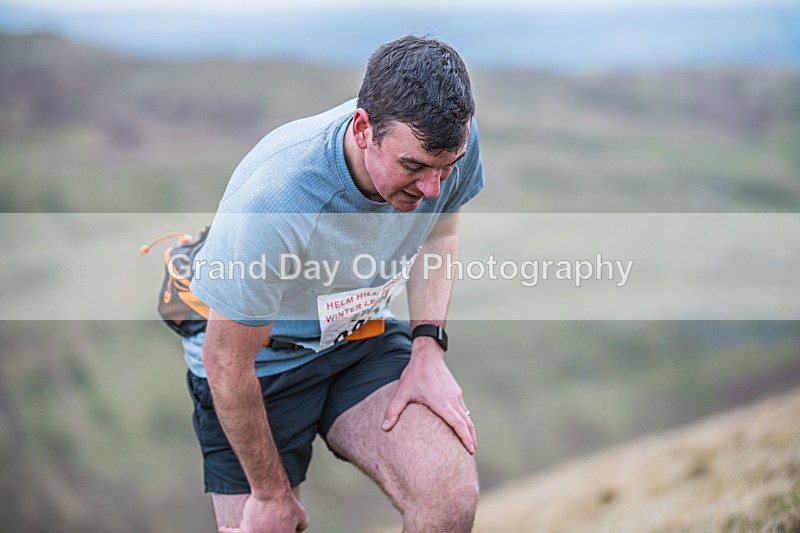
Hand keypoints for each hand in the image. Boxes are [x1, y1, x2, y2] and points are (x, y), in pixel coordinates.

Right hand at [219, 492, 308, 532]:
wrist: (272, 492)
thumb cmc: (286, 502)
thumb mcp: (301, 515)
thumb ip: (300, 526)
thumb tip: (298, 530)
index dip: (276, 530)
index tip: (267, 528)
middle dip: (261, 529)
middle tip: (260, 525)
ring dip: (246, 530)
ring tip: (245, 526)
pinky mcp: (246, 531)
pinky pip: (235, 532)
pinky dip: (228, 531)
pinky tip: (224, 529)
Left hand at [381, 337, 476, 453]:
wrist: (427, 355)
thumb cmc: (414, 374)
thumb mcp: (401, 392)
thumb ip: (393, 411)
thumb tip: (384, 428)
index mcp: (442, 403)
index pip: (458, 424)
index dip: (465, 438)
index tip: (470, 450)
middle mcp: (452, 400)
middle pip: (467, 423)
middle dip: (471, 439)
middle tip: (471, 453)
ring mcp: (456, 396)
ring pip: (467, 416)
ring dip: (469, 430)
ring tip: (469, 444)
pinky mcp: (456, 392)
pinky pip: (464, 410)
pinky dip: (466, 421)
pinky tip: (463, 426)